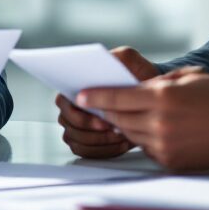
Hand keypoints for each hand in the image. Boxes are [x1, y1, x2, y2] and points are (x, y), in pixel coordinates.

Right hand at [54, 45, 158, 159]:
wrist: (145, 97)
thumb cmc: (134, 77)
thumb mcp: (131, 61)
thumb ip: (120, 56)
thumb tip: (107, 58)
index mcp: (73, 88)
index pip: (63, 101)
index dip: (80, 112)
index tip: (101, 114)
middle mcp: (69, 108)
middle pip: (69, 124)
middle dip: (92, 129)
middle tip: (115, 128)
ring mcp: (75, 127)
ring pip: (77, 140)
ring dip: (100, 140)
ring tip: (123, 135)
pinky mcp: (85, 142)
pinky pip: (86, 152)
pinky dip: (104, 150)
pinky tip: (121, 144)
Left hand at [77, 66, 208, 170]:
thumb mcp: (189, 77)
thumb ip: (158, 82)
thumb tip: (135, 88)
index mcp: (162, 97)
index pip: (117, 97)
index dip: (96, 96)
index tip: (81, 95)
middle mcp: (159, 123)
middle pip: (119, 118)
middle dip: (107, 111)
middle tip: (98, 105)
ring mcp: (164, 145)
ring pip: (131, 134)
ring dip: (126, 125)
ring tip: (127, 116)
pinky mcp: (171, 162)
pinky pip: (147, 149)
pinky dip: (145, 139)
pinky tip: (153, 130)